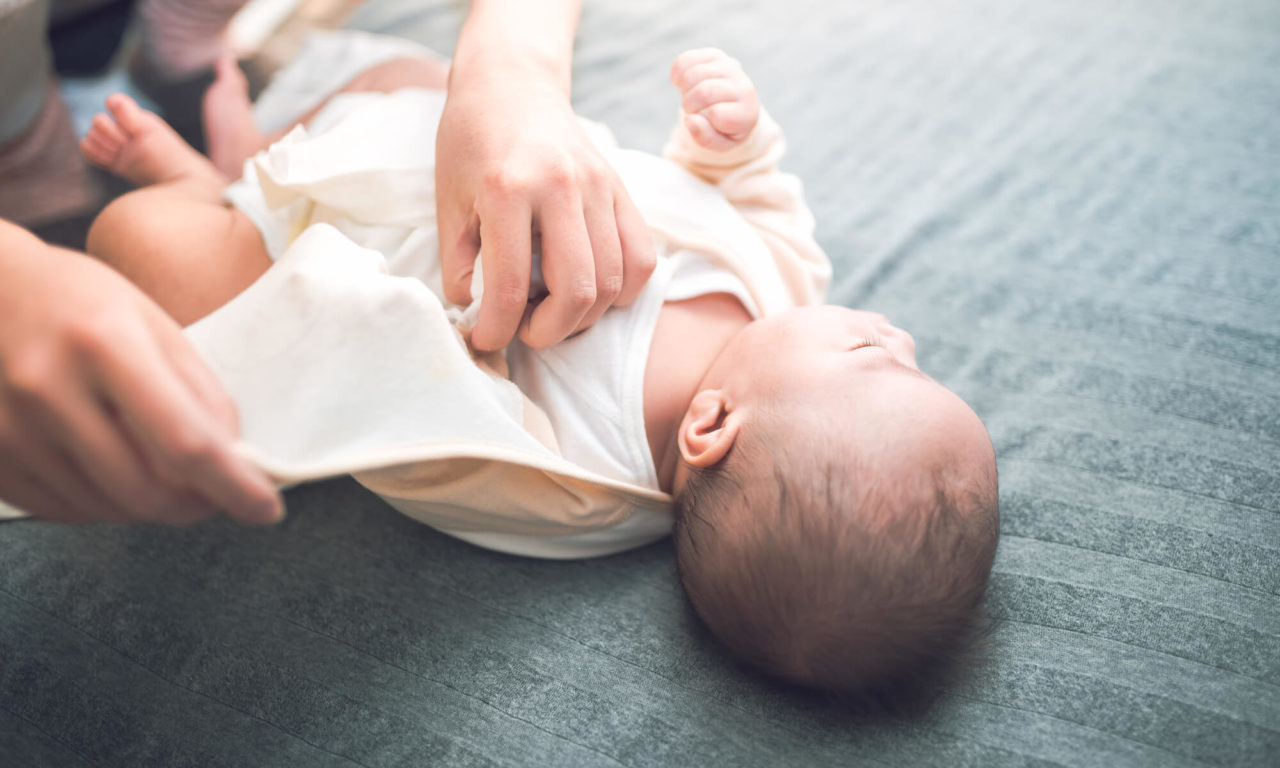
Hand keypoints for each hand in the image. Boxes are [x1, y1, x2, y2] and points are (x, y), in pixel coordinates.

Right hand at [0, 227, 281, 524]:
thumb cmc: (82, 303)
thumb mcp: (155, 325)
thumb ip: (201, 394)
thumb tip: (238, 462)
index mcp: (105, 343)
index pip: (185, 441)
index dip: (234, 486)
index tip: (268, 509)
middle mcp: (49, 388)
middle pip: (149, 490)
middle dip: (197, 504)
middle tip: (216, 490)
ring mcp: (11, 428)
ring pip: (111, 510)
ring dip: (153, 505)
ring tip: (159, 465)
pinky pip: (69, 512)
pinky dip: (107, 504)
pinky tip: (112, 466)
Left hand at [435, 65, 655, 351]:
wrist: (511, 84)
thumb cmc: (471, 142)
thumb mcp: (447, 199)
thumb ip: (458, 261)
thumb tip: (475, 313)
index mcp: (508, 189)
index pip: (511, 286)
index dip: (498, 330)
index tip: (486, 341)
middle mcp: (562, 187)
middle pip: (578, 291)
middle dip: (550, 332)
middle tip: (526, 332)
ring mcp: (600, 187)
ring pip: (615, 282)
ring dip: (585, 317)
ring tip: (554, 313)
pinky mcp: (622, 190)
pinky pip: (642, 259)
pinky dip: (623, 291)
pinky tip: (594, 293)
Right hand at [670, 48, 760, 151]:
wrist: (732, 105)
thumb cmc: (725, 129)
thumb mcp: (719, 143)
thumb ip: (705, 138)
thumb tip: (690, 120)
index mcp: (747, 112)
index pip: (716, 113)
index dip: (702, 122)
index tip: (708, 124)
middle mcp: (743, 85)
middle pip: (702, 92)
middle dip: (690, 106)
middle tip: (695, 112)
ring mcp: (729, 67)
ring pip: (691, 75)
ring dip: (684, 92)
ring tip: (693, 99)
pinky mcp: (714, 55)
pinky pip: (684, 61)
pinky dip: (677, 76)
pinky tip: (685, 85)